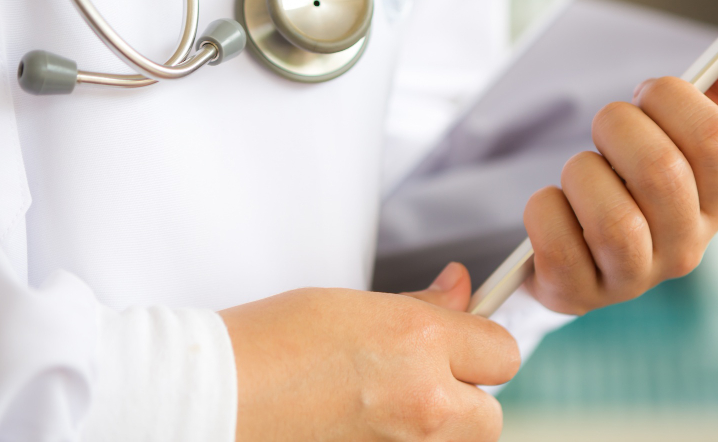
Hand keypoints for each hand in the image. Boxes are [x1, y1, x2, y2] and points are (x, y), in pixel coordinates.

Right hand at [220, 262, 518, 440]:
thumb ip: (421, 307)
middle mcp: (423, 400)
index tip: (462, 343)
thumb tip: (462, 291)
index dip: (480, 345)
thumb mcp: (355, 305)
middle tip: (423, 381)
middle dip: (466, 397)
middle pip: (492, 414)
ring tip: (387, 406)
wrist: (215, 396)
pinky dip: (403, 441)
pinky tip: (366, 425)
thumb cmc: (269, 343)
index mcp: (417, 341)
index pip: (502, 350)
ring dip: (440, 427)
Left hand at [524, 23, 717, 314]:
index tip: (647, 93)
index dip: (674, 101)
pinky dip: (545, 210)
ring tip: (579, 173)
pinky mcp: (579, 293)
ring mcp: (633, 278)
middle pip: (662, 172)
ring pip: (614, 218)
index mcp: (717, 202)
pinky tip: (552, 205)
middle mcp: (685, 246)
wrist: (571, 252)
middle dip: (618, 129)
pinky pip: (558, 243)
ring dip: (582, 174)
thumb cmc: (630, 183)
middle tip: (604, 127)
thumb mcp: (677, 136)